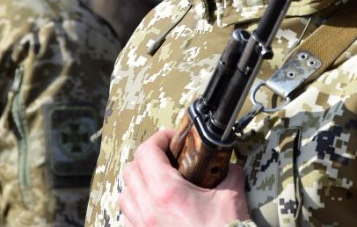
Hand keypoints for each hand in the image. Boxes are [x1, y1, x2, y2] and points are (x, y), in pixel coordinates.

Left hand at [119, 129, 249, 226]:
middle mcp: (147, 210)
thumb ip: (229, 173)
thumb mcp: (232, 198)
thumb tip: (228, 164)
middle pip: (131, 170)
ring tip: (159, 183)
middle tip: (168, 158)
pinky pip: (128, 217)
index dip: (160, 138)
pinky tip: (156, 208)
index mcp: (166, 192)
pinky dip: (137, 206)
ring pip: (125, 194)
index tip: (174, 139)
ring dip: (138, 183)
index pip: (147, 151)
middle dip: (148, 158)